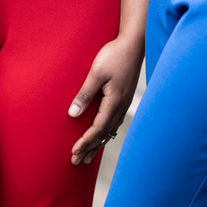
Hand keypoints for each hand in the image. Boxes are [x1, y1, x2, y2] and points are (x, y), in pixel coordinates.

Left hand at [67, 36, 142, 165]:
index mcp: (114, 102)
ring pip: (110, 130)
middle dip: (90, 149)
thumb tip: (73, 114)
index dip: (85, 142)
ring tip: (88, 157)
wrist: (133, 44)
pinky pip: (114, 122)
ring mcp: (124, 104)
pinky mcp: (124, 99)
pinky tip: (102, 136)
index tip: (74, 152)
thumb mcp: (96, 73)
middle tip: (77, 162)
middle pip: (104, 134)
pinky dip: (106, 133)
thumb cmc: (114, 56)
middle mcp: (121, 107)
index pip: (98, 129)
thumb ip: (84, 94)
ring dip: (98, 144)